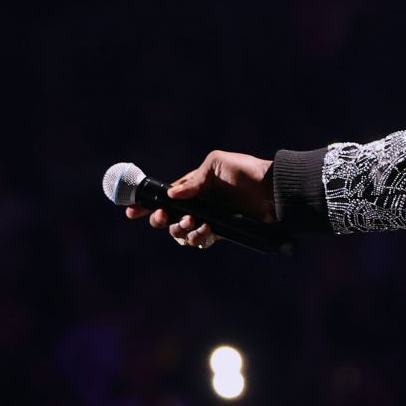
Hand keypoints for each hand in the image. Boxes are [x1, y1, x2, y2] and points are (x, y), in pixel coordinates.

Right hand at [124, 150, 273, 248]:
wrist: (273, 191)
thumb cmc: (246, 171)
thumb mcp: (217, 164)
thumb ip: (194, 180)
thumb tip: (172, 196)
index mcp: (193, 186)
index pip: (164, 197)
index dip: (145, 205)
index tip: (131, 211)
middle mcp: (197, 204)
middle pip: (166, 219)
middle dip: (160, 220)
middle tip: (163, 217)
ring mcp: (208, 219)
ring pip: (181, 233)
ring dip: (181, 230)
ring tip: (195, 223)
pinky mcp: (221, 231)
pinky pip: (199, 241)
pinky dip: (199, 238)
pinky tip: (206, 230)